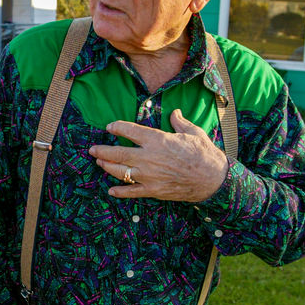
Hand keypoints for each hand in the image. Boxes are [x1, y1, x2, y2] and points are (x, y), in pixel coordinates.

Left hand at [89, 109, 227, 201]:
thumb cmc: (204, 154)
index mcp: (157, 139)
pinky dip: (120, 191)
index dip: (117, 127)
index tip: (110, 126)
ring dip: (107, 167)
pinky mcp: (153, 190)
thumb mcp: (193, 132)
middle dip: (102, 151)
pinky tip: (112, 190)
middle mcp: (148, 157)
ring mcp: (148, 175)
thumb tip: (175, 112)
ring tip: (100, 163)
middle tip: (92, 149)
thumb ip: (179, 122)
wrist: (212, 179)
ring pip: (120, 171)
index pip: (129, 130)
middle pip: (118, 153)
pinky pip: (131, 191)